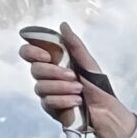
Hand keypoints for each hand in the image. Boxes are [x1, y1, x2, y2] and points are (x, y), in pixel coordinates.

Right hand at [19, 21, 136, 137]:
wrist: (107, 113)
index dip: (32, 52)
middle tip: (73, 76)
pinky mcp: (51, 109)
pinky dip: (63, 100)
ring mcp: (48, 93)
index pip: (29, 53)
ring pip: (40, 87)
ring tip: (79, 90)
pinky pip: (47, 102)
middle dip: (54, 72)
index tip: (47, 56)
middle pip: (34, 69)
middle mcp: (48, 76)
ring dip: (62, 87)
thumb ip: (74, 45)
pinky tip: (76, 102)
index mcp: (54, 62)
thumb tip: (63, 25)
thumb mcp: (88, 63)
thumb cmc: (99, 87)